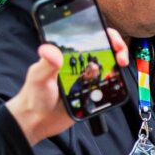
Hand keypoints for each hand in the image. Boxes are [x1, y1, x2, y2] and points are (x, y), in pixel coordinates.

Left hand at [6, 28, 127, 143]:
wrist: (39, 121)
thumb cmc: (34, 95)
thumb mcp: (38, 76)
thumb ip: (45, 62)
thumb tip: (49, 49)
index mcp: (66, 55)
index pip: (89, 37)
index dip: (103, 34)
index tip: (110, 38)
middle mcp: (79, 65)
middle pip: (104, 50)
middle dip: (118, 48)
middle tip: (120, 56)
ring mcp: (87, 79)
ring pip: (109, 67)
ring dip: (118, 66)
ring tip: (120, 67)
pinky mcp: (93, 93)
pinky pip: (108, 86)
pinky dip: (116, 84)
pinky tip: (117, 84)